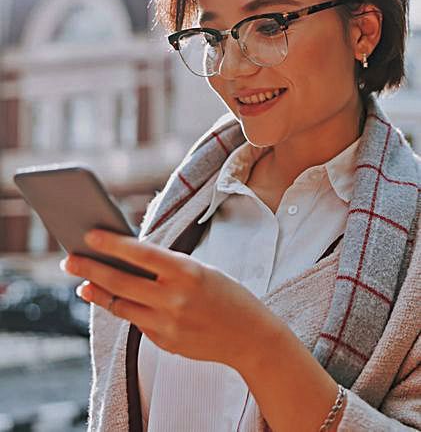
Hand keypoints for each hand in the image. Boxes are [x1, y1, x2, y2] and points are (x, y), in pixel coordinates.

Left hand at [62, 229, 280, 370]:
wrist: (250, 337)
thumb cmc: (228, 295)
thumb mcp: (202, 270)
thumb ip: (167, 268)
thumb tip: (129, 261)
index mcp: (188, 272)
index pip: (142, 254)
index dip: (113, 243)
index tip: (90, 234)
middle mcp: (175, 299)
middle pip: (121, 281)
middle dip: (90, 269)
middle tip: (70, 259)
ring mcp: (168, 325)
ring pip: (120, 305)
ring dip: (98, 293)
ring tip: (83, 284)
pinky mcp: (164, 343)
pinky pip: (136, 322)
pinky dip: (123, 308)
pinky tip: (113, 300)